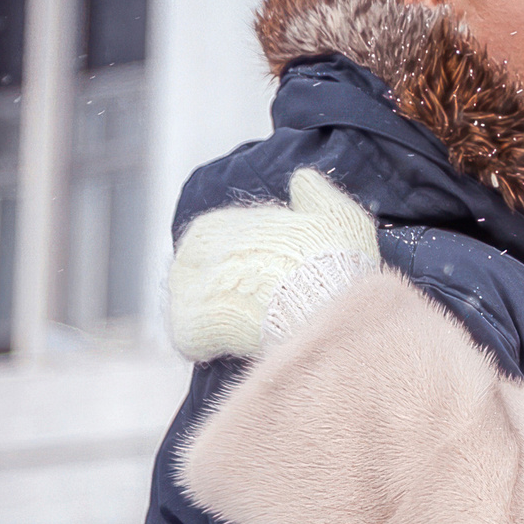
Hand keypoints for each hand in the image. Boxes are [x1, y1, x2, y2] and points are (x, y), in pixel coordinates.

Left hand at [167, 168, 381, 361]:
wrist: (323, 305)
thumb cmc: (331, 258)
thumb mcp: (334, 213)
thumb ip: (314, 192)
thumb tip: (301, 179)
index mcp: (218, 224)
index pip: (215, 237)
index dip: (242, 255)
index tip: (265, 269)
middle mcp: (195, 253)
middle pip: (198, 270)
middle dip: (222, 284)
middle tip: (255, 300)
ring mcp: (190, 292)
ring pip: (190, 302)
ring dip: (211, 312)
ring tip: (243, 323)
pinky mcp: (191, 329)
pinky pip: (189, 337)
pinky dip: (205, 342)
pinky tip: (229, 344)